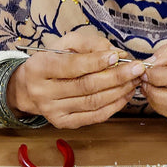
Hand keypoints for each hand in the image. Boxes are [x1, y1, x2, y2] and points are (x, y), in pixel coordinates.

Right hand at [7, 30, 147, 128]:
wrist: (28, 87)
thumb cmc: (51, 61)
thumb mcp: (64, 44)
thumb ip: (88, 44)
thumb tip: (114, 53)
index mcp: (39, 68)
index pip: (72, 66)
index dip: (96, 61)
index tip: (117, 55)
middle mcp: (43, 92)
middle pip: (86, 86)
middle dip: (117, 76)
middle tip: (137, 68)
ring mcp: (53, 111)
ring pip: (93, 102)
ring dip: (119, 91)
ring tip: (135, 80)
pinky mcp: (63, 123)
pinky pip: (94, 116)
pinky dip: (114, 106)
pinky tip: (126, 94)